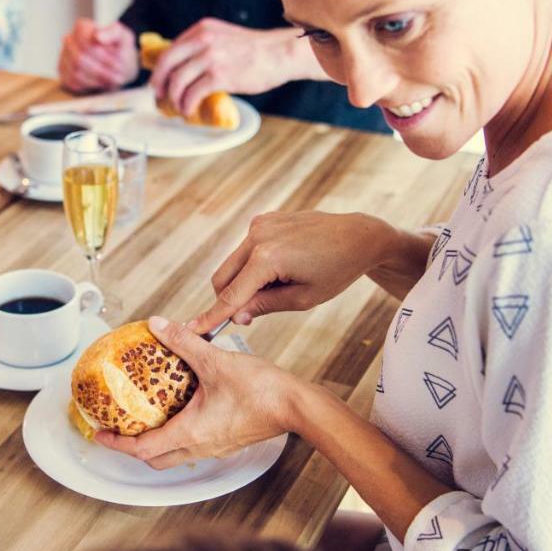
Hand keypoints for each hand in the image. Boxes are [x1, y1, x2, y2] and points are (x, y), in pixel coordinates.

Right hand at [58, 19, 136, 92]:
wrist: (117, 63)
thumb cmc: (119, 48)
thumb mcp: (123, 37)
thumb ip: (113, 33)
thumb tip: (97, 37)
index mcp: (83, 26)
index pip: (85, 41)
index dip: (102, 52)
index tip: (118, 56)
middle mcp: (69, 39)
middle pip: (79, 57)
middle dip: (102, 67)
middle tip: (119, 72)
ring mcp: (64, 56)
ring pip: (75, 71)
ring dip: (97, 77)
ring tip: (113, 78)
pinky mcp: (64, 72)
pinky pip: (73, 82)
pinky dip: (91, 85)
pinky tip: (102, 82)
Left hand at [94, 316, 296, 468]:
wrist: (296, 405)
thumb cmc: (261, 390)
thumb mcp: (215, 360)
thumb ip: (182, 342)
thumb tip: (157, 325)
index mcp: (190, 433)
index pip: (142, 449)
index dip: (117, 442)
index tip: (101, 433)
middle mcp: (199, 447)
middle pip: (155, 460)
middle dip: (132, 447)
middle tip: (118, 429)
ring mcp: (215, 447)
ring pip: (176, 455)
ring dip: (156, 441)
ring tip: (146, 417)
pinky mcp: (228, 440)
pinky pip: (194, 445)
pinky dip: (178, 434)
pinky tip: (182, 409)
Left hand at [150, 19, 297, 114]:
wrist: (279, 54)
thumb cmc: (256, 50)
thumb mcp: (225, 36)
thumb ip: (207, 45)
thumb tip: (189, 64)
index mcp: (202, 30)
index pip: (171, 48)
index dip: (161, 67)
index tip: (160, 80)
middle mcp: (203, 40)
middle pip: (167, 63)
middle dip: (159, 82)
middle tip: (159, 95)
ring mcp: (210, 58)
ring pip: (177, 81)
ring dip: (174, 98)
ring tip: (178, 107)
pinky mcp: (219, 76)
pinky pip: (192, 94)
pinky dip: (186, 106)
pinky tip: (189, 111)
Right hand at [189, 211, 380, 332]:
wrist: (357, 236)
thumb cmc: (337, 270)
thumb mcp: (302, 299)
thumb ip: (264, 306)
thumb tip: (235, 316)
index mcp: (267, 258)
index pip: (231, 295)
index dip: (212, 316)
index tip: (193, 330)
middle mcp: (257, 236)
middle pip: (222, 278)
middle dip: (229, 299)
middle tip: (254, 313)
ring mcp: (259, 224)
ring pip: (232, 264)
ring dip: (243, 282)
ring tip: (279, 285)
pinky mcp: (263, 220)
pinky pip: (245, 251)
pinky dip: (253, 266)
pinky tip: (282, 268)